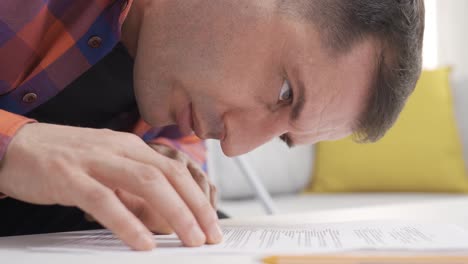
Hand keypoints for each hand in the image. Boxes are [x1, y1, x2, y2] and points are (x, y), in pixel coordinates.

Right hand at [0, 123, 221, 249]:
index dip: (198, 197)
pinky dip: (128, 222)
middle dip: (195, 207)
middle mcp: (119, 148)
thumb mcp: (107, 168)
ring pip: (146, 183)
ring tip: (190, 239)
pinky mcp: (69, 176)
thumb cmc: (64, 158)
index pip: (175, 170)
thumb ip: (133, 191)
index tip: (211, 223)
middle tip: (209, 235)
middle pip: (169, 175)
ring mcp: (95, 160)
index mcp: (131, 146)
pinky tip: (143, 242)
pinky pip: (105, 200)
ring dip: (174, 213)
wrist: (15, 144)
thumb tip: (161, 218)